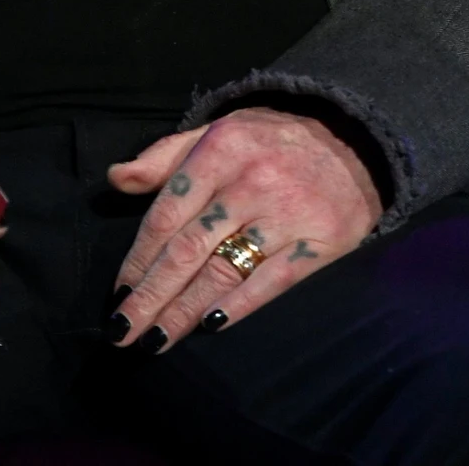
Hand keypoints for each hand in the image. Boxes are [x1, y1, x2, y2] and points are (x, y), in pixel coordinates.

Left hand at [105, 105, 383, 350]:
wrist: (352, 137)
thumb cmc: (271, 138)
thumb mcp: (218, 130)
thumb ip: (165, 156)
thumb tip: (116, 178)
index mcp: (219, 151)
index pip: (167, 213)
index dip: (138, 257)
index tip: (117, 292)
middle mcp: (248, 183)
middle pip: (188, 249)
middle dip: (151, 295)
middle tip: (122, 330)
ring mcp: (285, 214)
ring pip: (223, 271)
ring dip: (184, 311)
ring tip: (156, 339)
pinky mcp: (318, 242)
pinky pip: (271, 282)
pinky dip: (239, 306)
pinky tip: (210, 326)